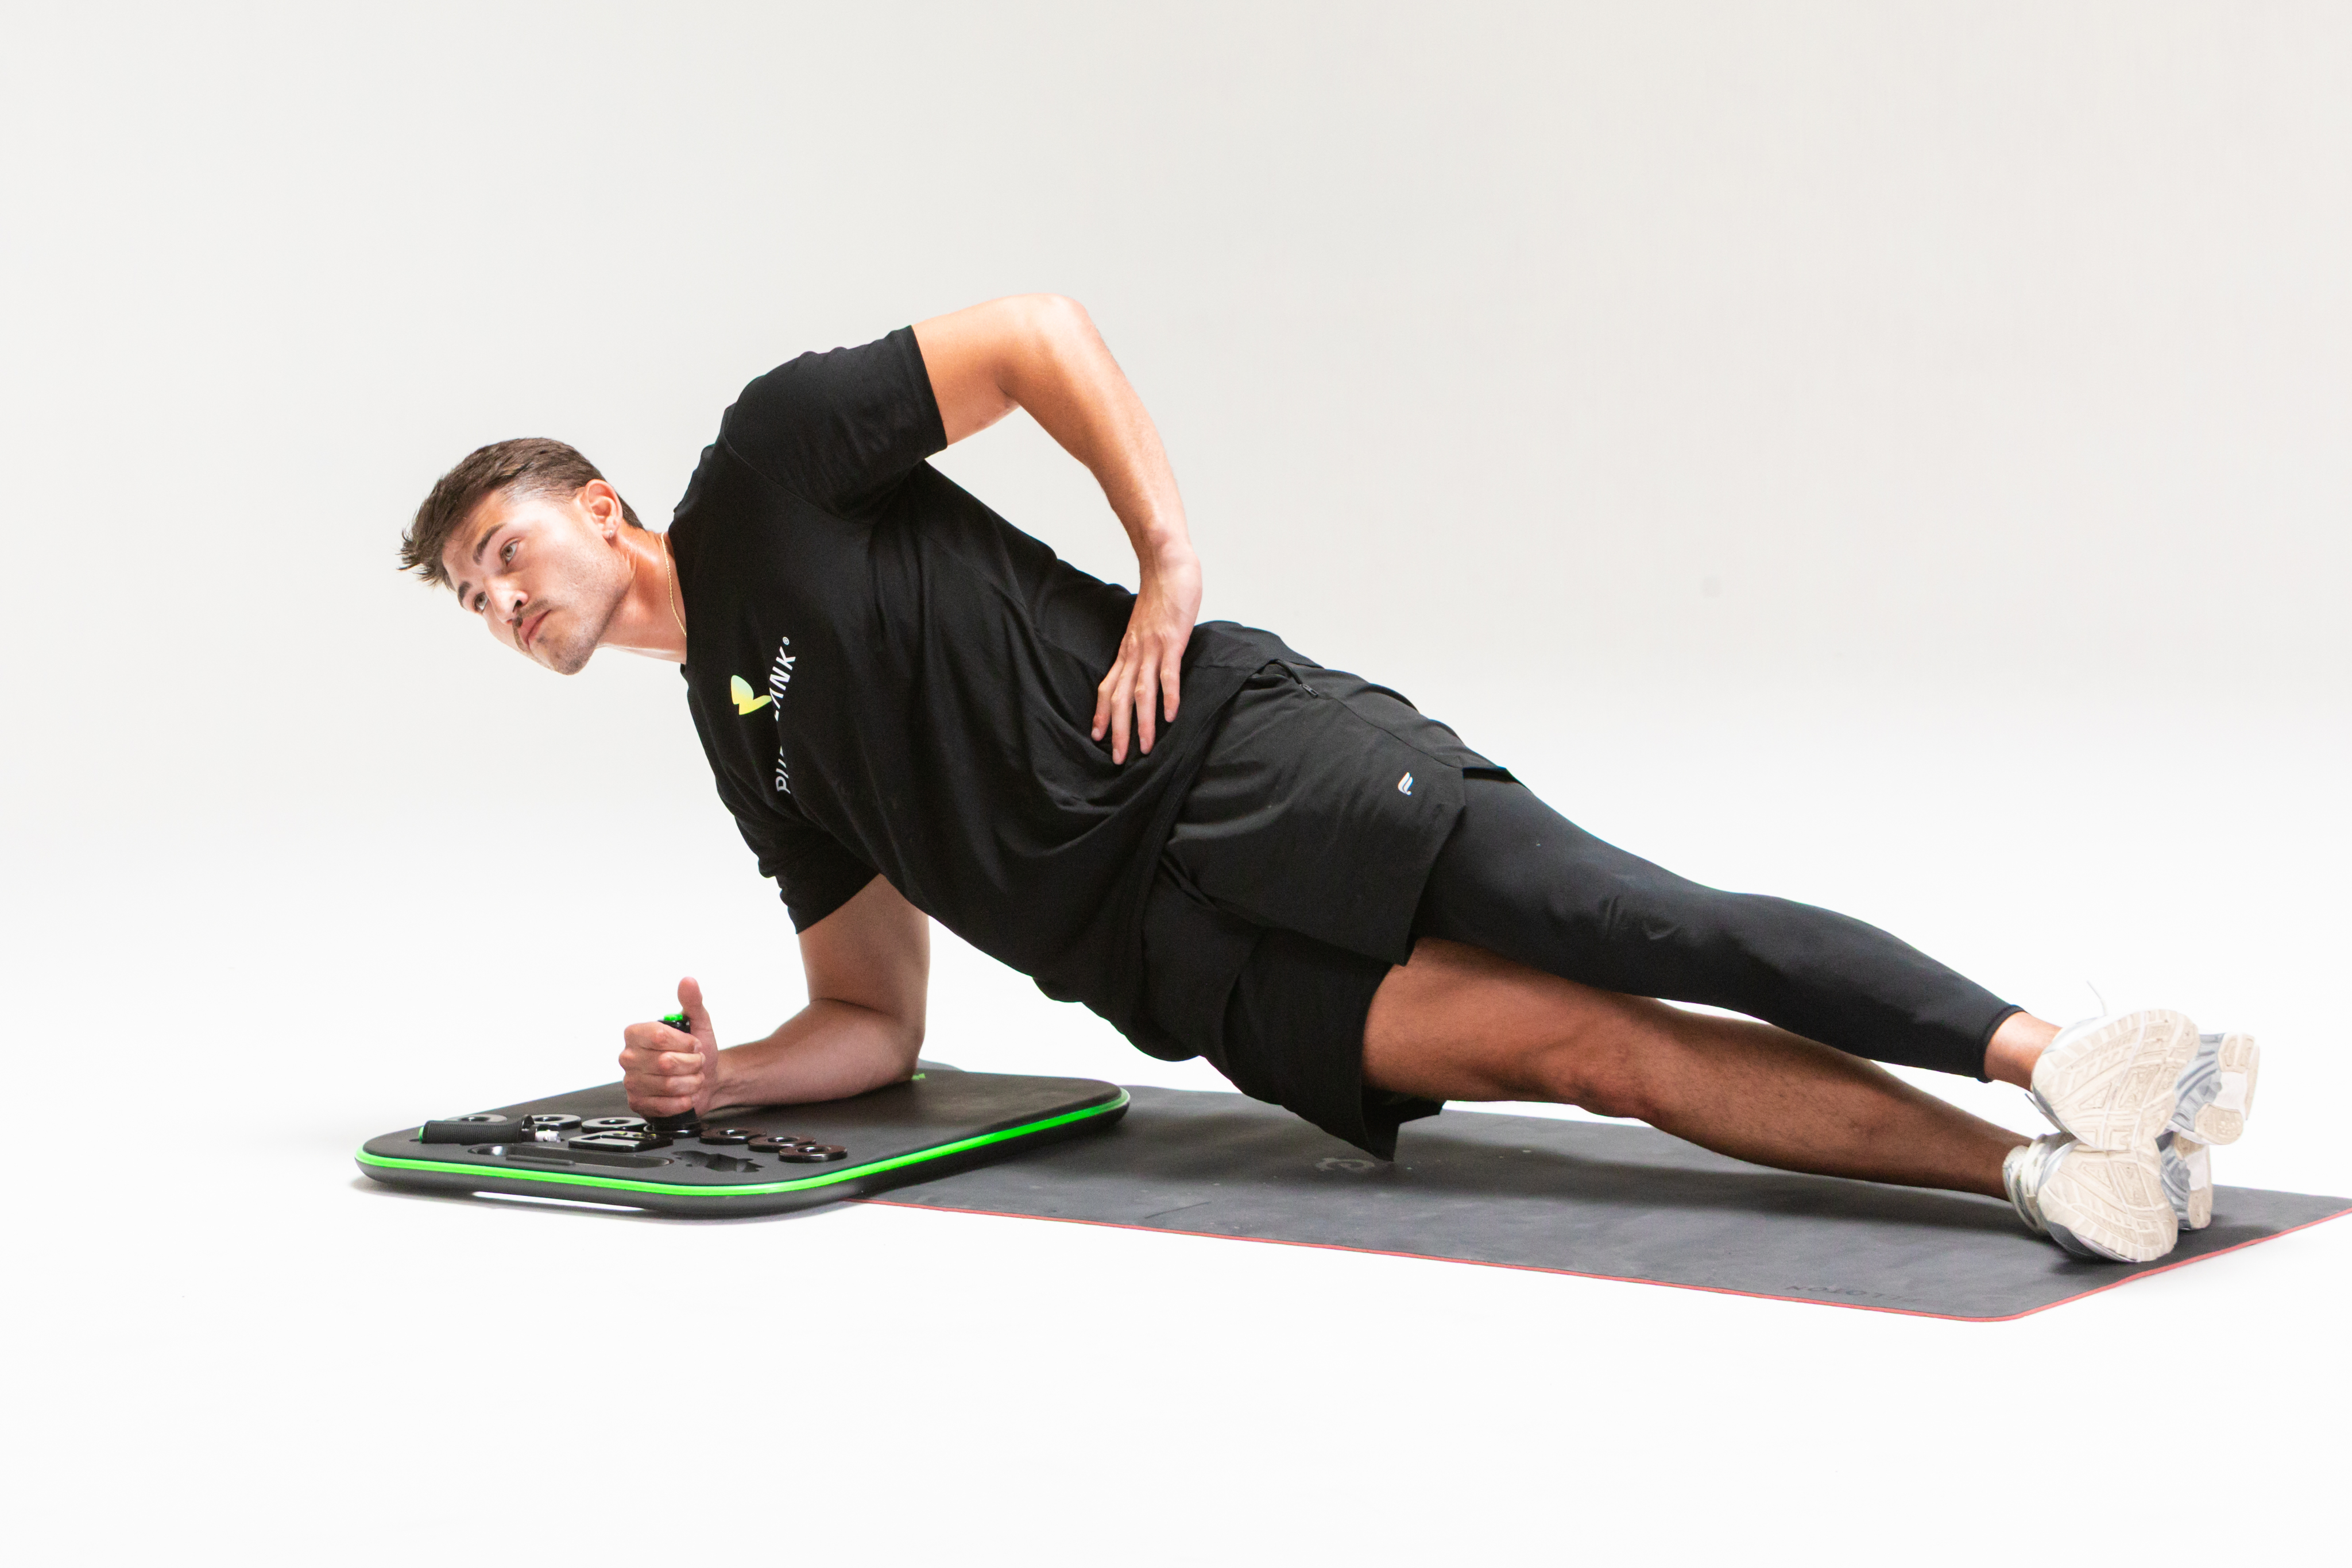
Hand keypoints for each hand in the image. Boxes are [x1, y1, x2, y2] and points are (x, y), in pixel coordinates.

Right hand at [619, 976, 720, 1116]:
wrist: (707, 1080)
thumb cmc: (697, 1051)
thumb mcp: (699, 1023)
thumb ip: (692, 1002)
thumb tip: (688, 981)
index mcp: (636, 1033)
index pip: (659, 1036)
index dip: (685, 1043)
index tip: (694, 1045)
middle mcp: (628, 1056)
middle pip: (665, 1063)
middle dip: (691, 1064)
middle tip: (695, 1063)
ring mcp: (630, 1082)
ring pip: (668, 1085)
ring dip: (690, 1082)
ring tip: (691, 1077)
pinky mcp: (637, 1103)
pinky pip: (664, 1105)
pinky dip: (683, 1100)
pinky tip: (685, 1094)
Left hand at [1092, 543, 1201, 762]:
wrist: (1167, 561)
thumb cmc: (1162, 592)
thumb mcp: (1147, 623)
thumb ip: (1146, 641)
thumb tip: (1148, 657)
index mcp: (1128, 649)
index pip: (1109, 686)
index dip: (1103, 713)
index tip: (1098, 736)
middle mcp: (1135, 651)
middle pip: (1121, 698)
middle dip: (1118, 730)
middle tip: (1118, 758)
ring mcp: (1153, 646)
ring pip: (1142, 691)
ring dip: (1142, 722)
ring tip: (1143, 748)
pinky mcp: (1172, 640)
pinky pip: (1168, 673)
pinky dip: (1168, 695)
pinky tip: (1170, 716)